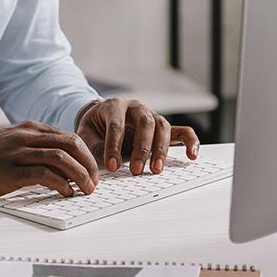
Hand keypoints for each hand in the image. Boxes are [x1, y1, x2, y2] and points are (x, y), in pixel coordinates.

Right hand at [0, 120, 98, 199]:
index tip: (92, 172)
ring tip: (87, 190)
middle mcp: (27, 136)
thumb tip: (64, 165)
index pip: (69, 137)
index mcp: (30, 128)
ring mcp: (18, 152)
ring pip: (61, 157)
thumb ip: (36, 147)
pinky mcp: (10, 171)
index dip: (85, 155)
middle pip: (70, 143)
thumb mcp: (13, 143)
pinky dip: (61, 184)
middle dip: (88, 163)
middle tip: (95, 182)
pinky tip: (66, 193)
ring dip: (80, 175)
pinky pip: (44, 174)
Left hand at [76, 98, 199, 174]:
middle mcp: (135, 107)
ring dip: (161, 149)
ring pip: (162, 126)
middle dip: (141, 148)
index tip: (112, 166)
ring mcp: (151, 115)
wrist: (100, 120)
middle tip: (136, 170)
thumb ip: (88, 148)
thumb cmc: (94, 130)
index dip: (113, 146)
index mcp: (114, 106)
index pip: (116, 124)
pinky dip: (190, 141)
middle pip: (144, 123)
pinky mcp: (162, 127)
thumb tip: (92, 169)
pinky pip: (182, 131)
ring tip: (155, 170)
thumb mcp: (85, 135)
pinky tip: (191, 155)